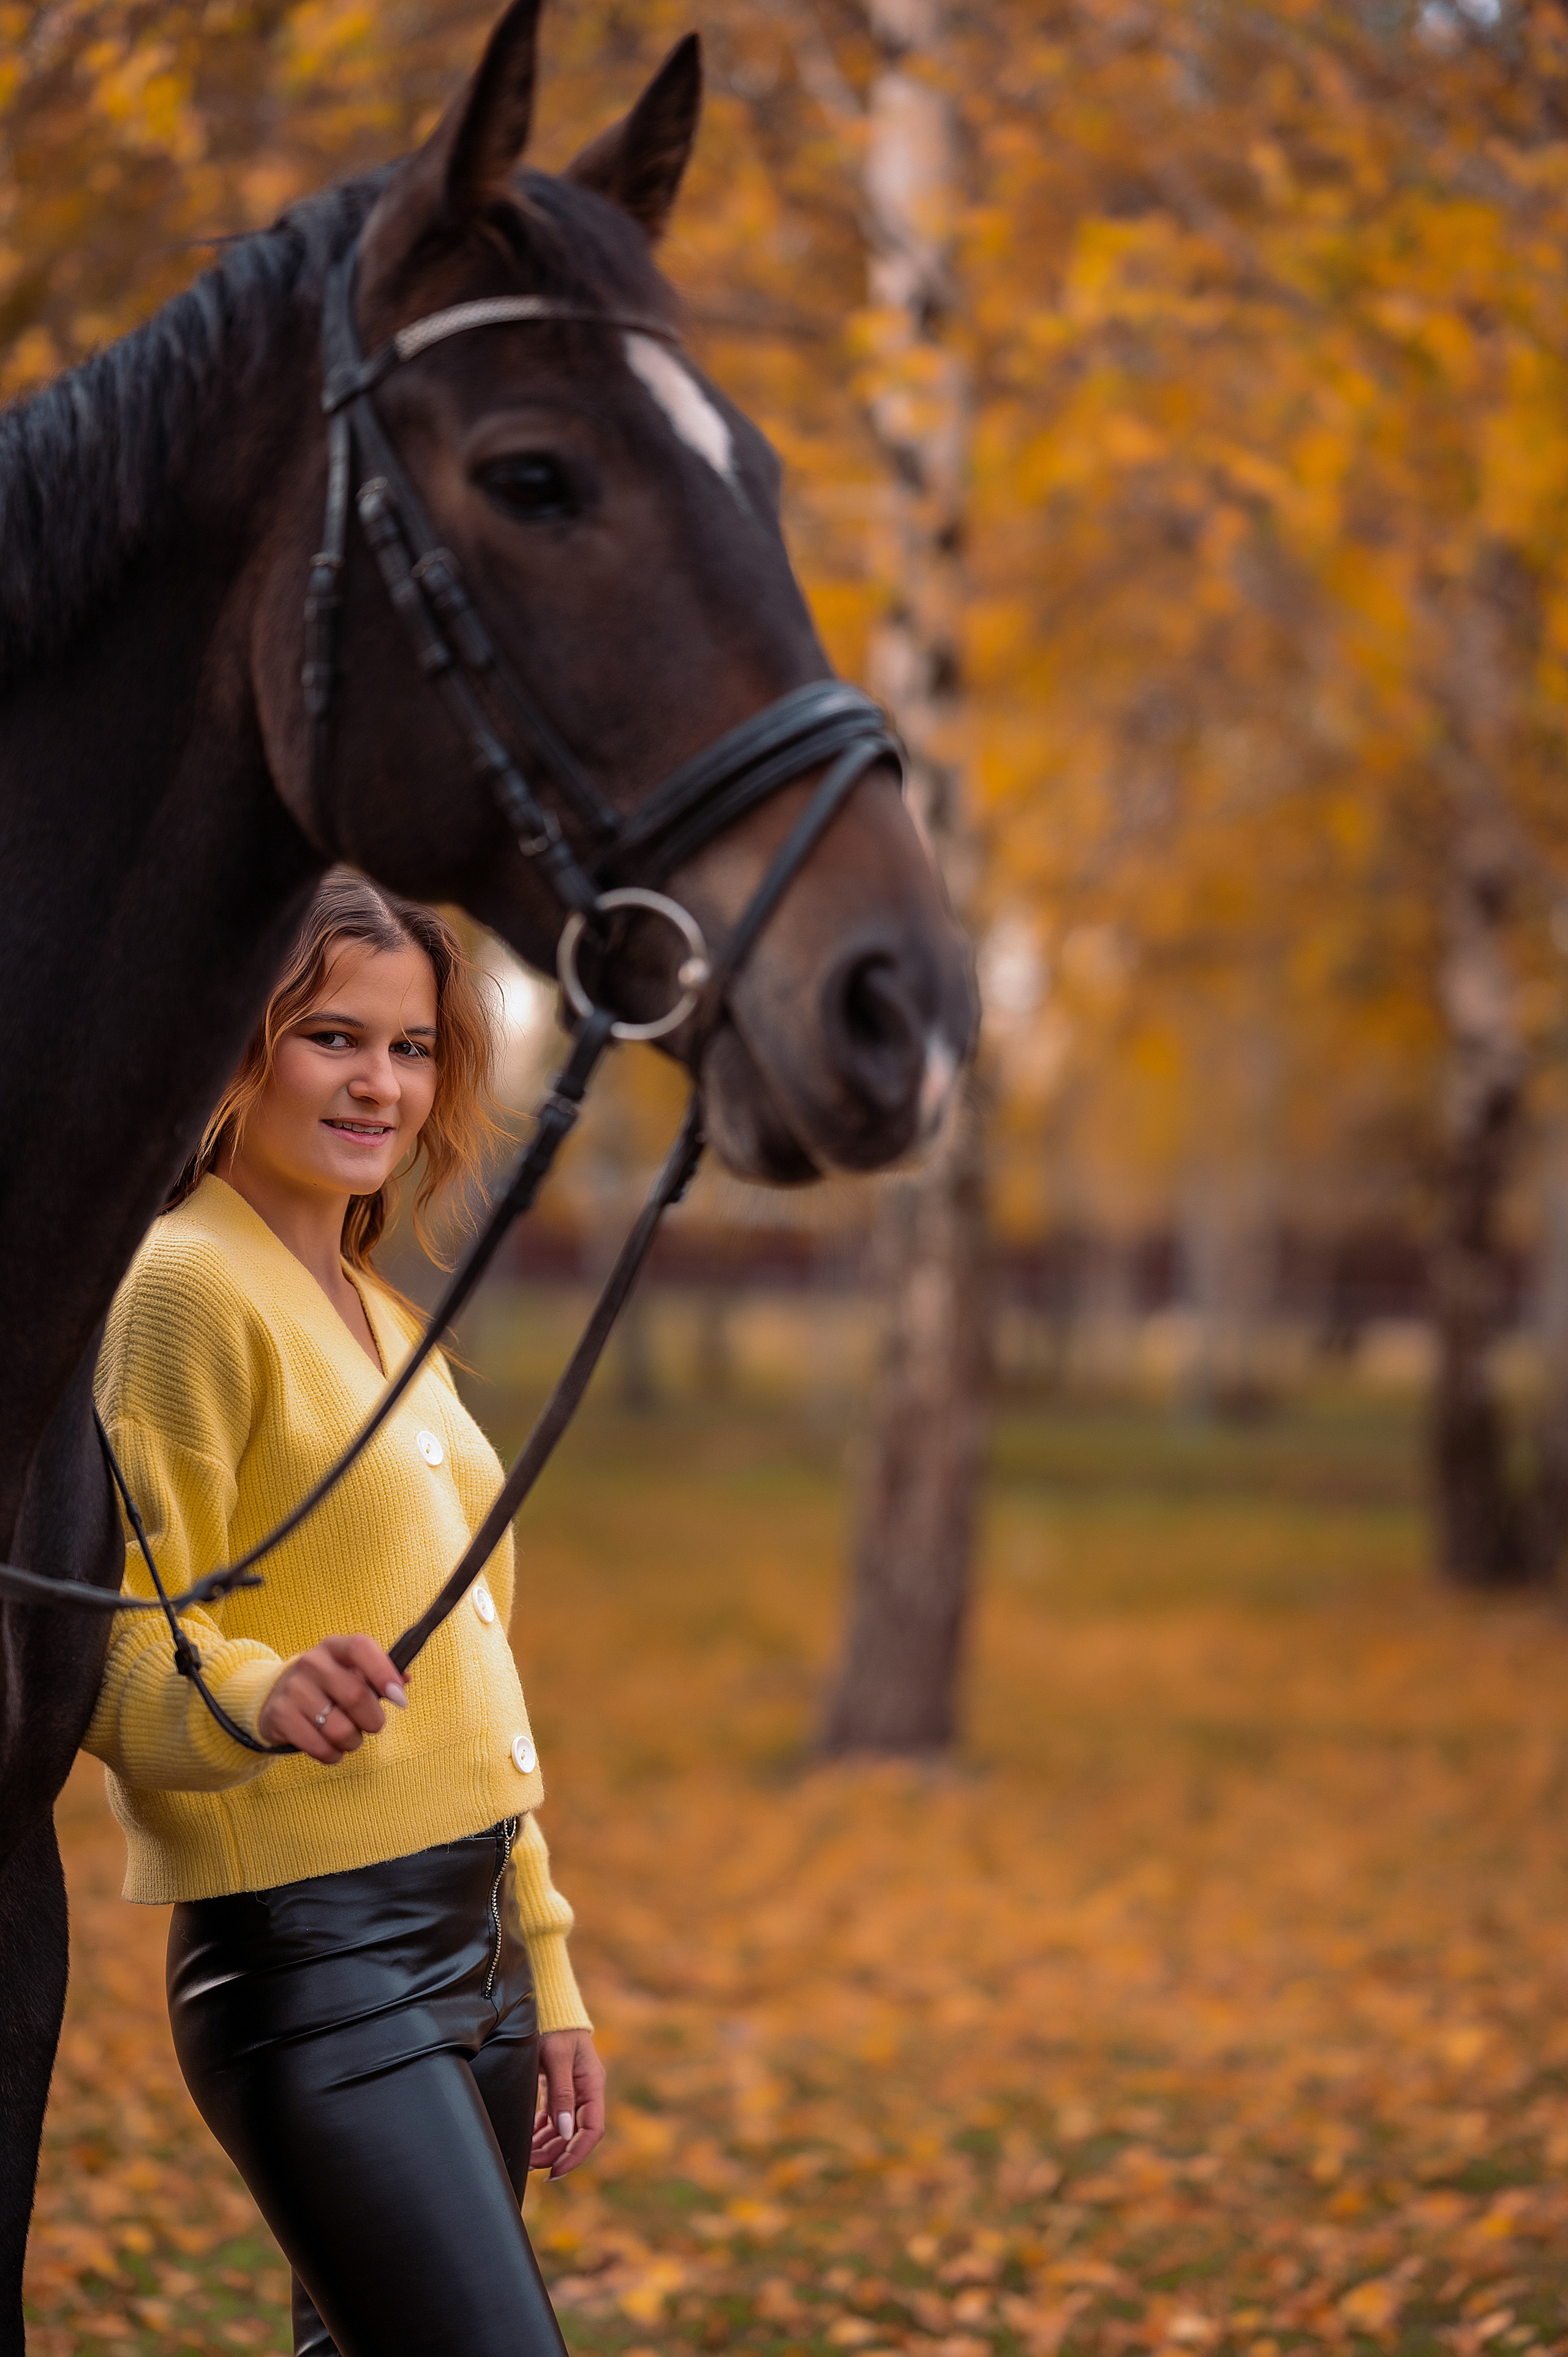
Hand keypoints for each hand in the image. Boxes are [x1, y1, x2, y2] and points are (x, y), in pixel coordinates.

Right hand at [256, 1634, 406, 1762]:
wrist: (275, 1695)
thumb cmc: (327, 1686)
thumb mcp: (350, 1672)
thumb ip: (379, 1674)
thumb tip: (405, 1679)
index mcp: (335, 1647)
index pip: (361, 1648)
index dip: (384, 1672)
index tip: (399, 1699)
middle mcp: (312, 1663)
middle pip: (356, 1696)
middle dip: (373, 1720)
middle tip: (372, 1725)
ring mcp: (293, 1689)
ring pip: (340, 1729)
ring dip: (353, 1741)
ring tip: (348, 1736)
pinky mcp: (280, 1716)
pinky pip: (320, 1748)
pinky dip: (333, 1755)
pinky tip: (331, 1747)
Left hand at [531, 2029, 605, 2178]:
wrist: (548, 2004)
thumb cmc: (555, 2026)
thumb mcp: (557, 2057)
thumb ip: (561, 2093)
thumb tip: (566, 2131)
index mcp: (592, 2084)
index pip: (592, 2130)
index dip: (576, 2153)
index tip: (556, 2171)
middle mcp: (585, 2090)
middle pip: (575, 2133)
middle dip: (555, 2153)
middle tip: (531, 2166)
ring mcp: (572, 2089)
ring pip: (563, 2128)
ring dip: (547, 2145)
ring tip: (526, 2157)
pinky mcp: (557, 2087)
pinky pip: (553, 2117)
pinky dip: (542, 2132)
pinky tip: (529, 2140)